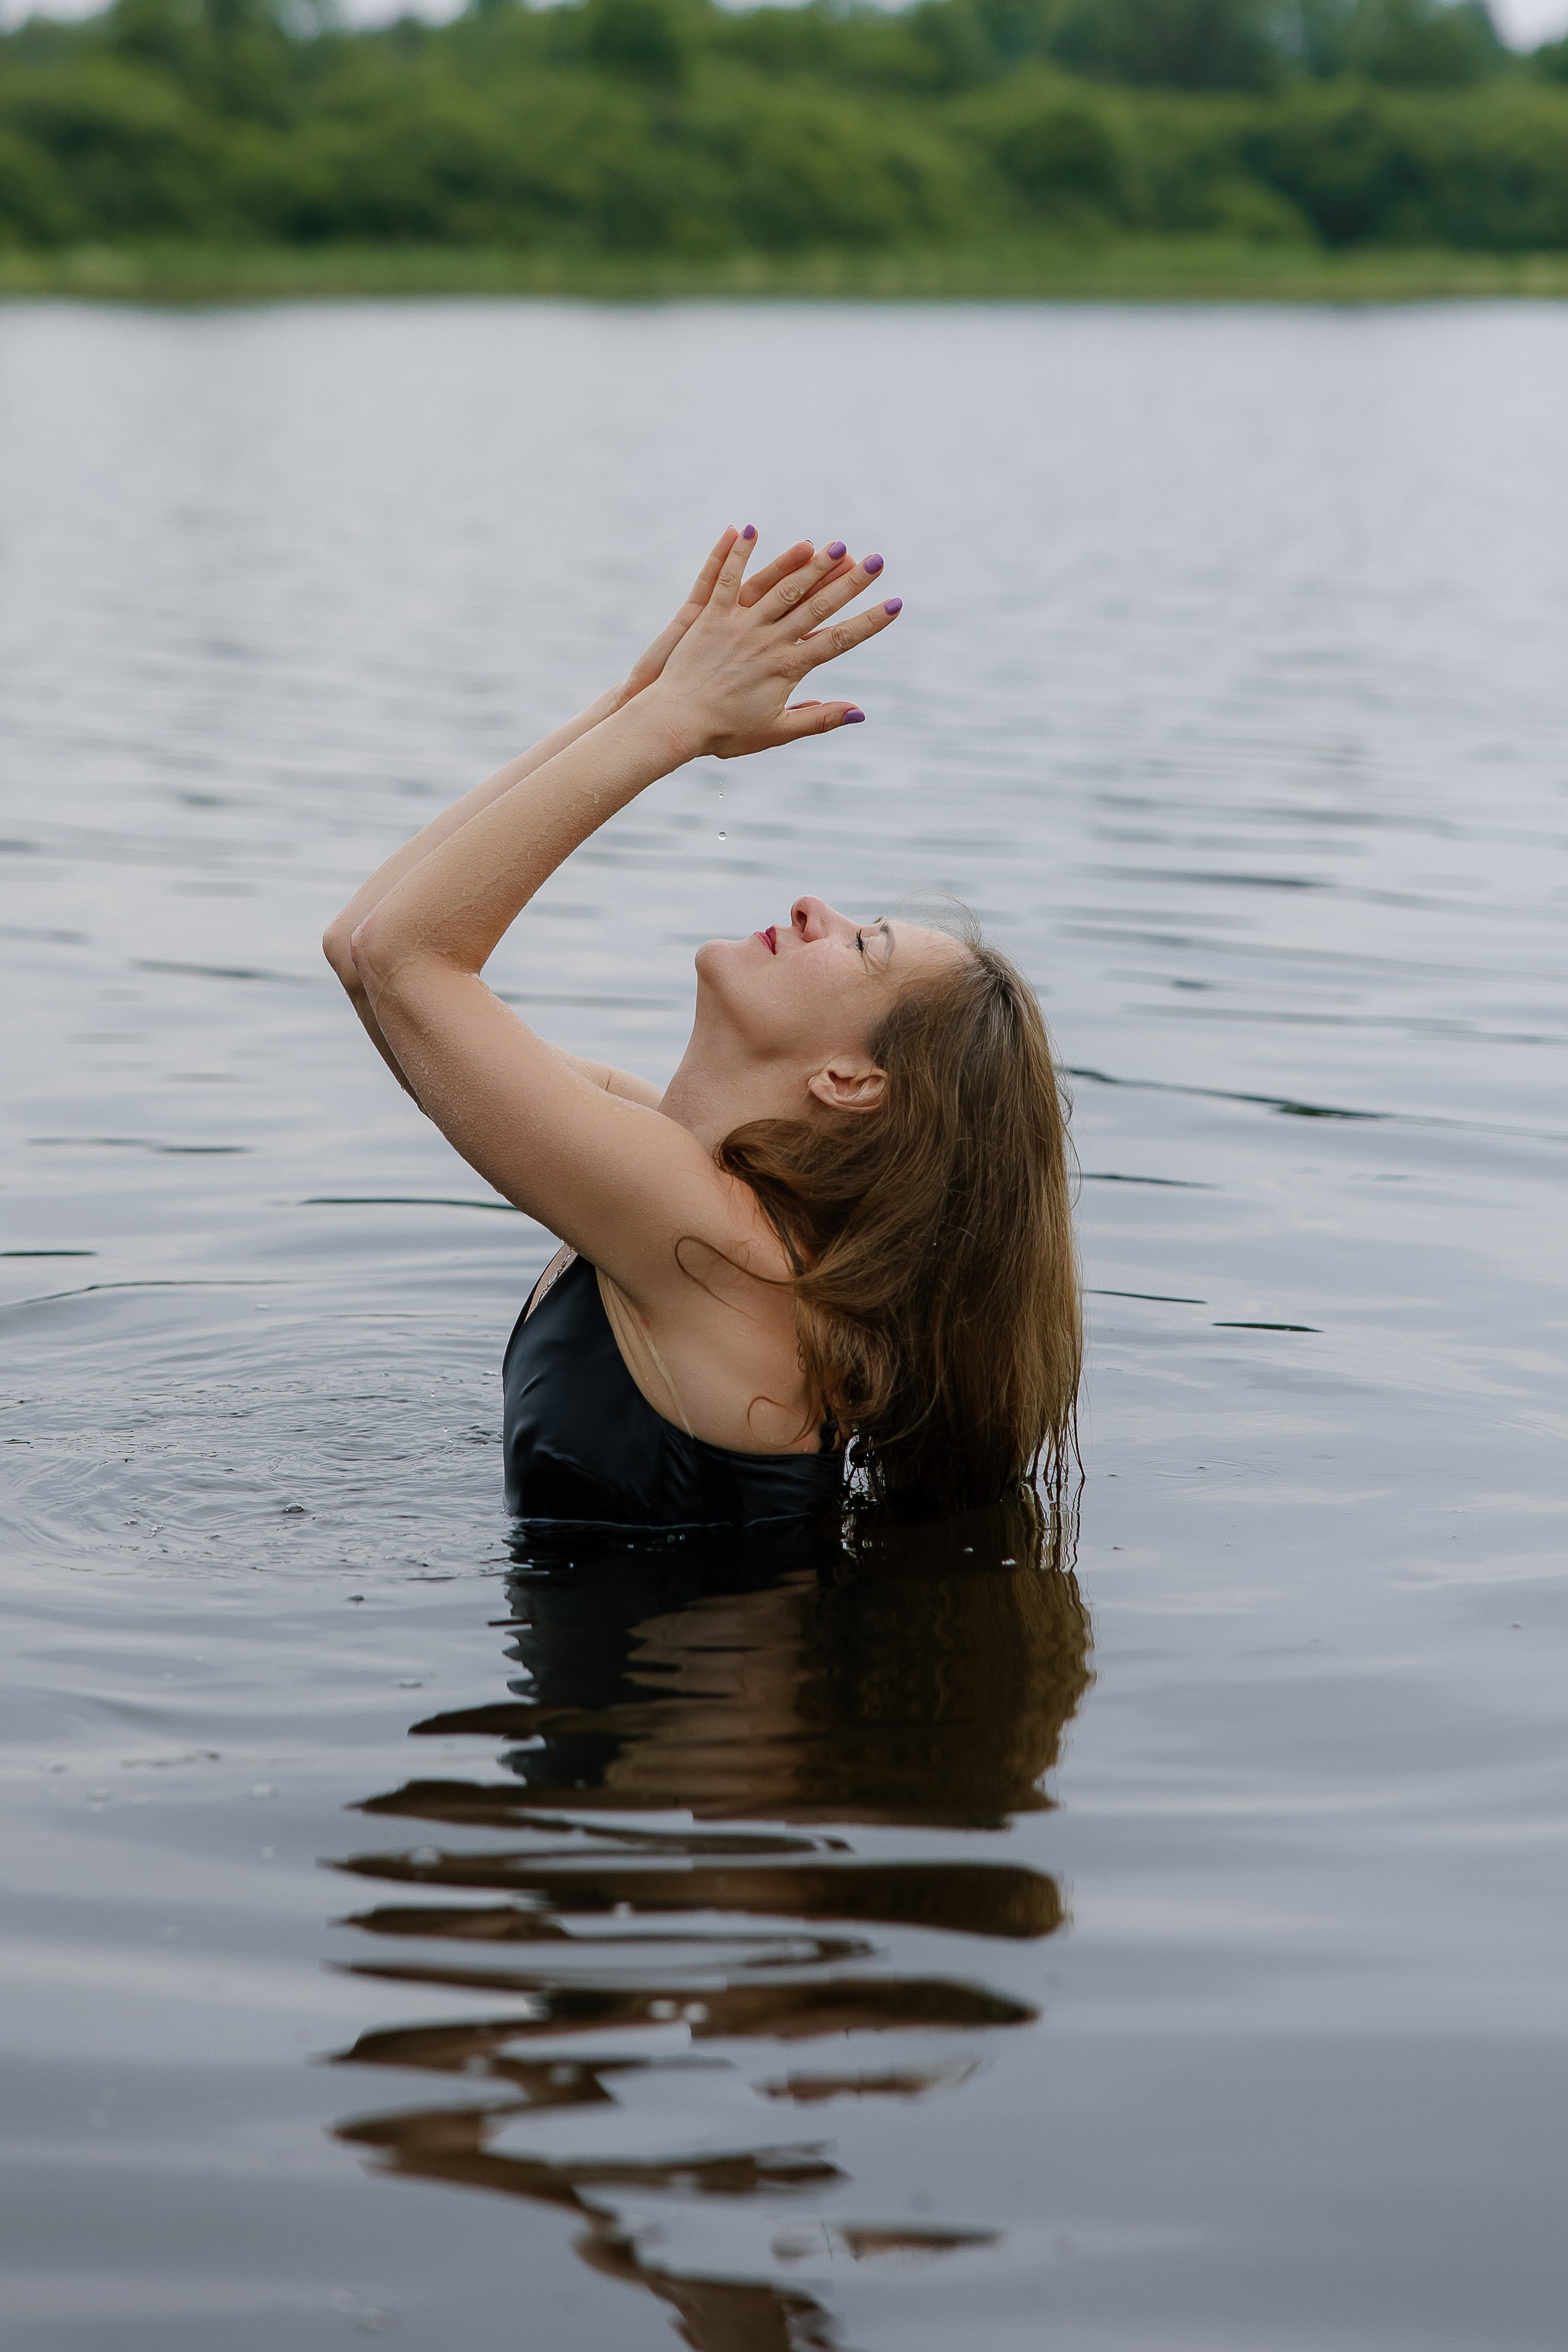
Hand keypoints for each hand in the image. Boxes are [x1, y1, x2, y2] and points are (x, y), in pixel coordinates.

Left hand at [647, 528, 899, 760]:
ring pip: (779, 587)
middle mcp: (767, 641)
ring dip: (808, 564)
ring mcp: (738, 625)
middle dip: (849, 582)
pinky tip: (749, 530)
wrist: (675, 724)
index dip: (868, 623)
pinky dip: (737, 554)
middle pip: (816, 606)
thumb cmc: (725, 733)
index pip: (837, 641)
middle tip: (875, 559)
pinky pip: (725, 579)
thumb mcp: (775, 731)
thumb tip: (859, 712)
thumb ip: (817, 719)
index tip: (894, 604)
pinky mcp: (709, 617)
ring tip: (834, 544)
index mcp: (786, 668)